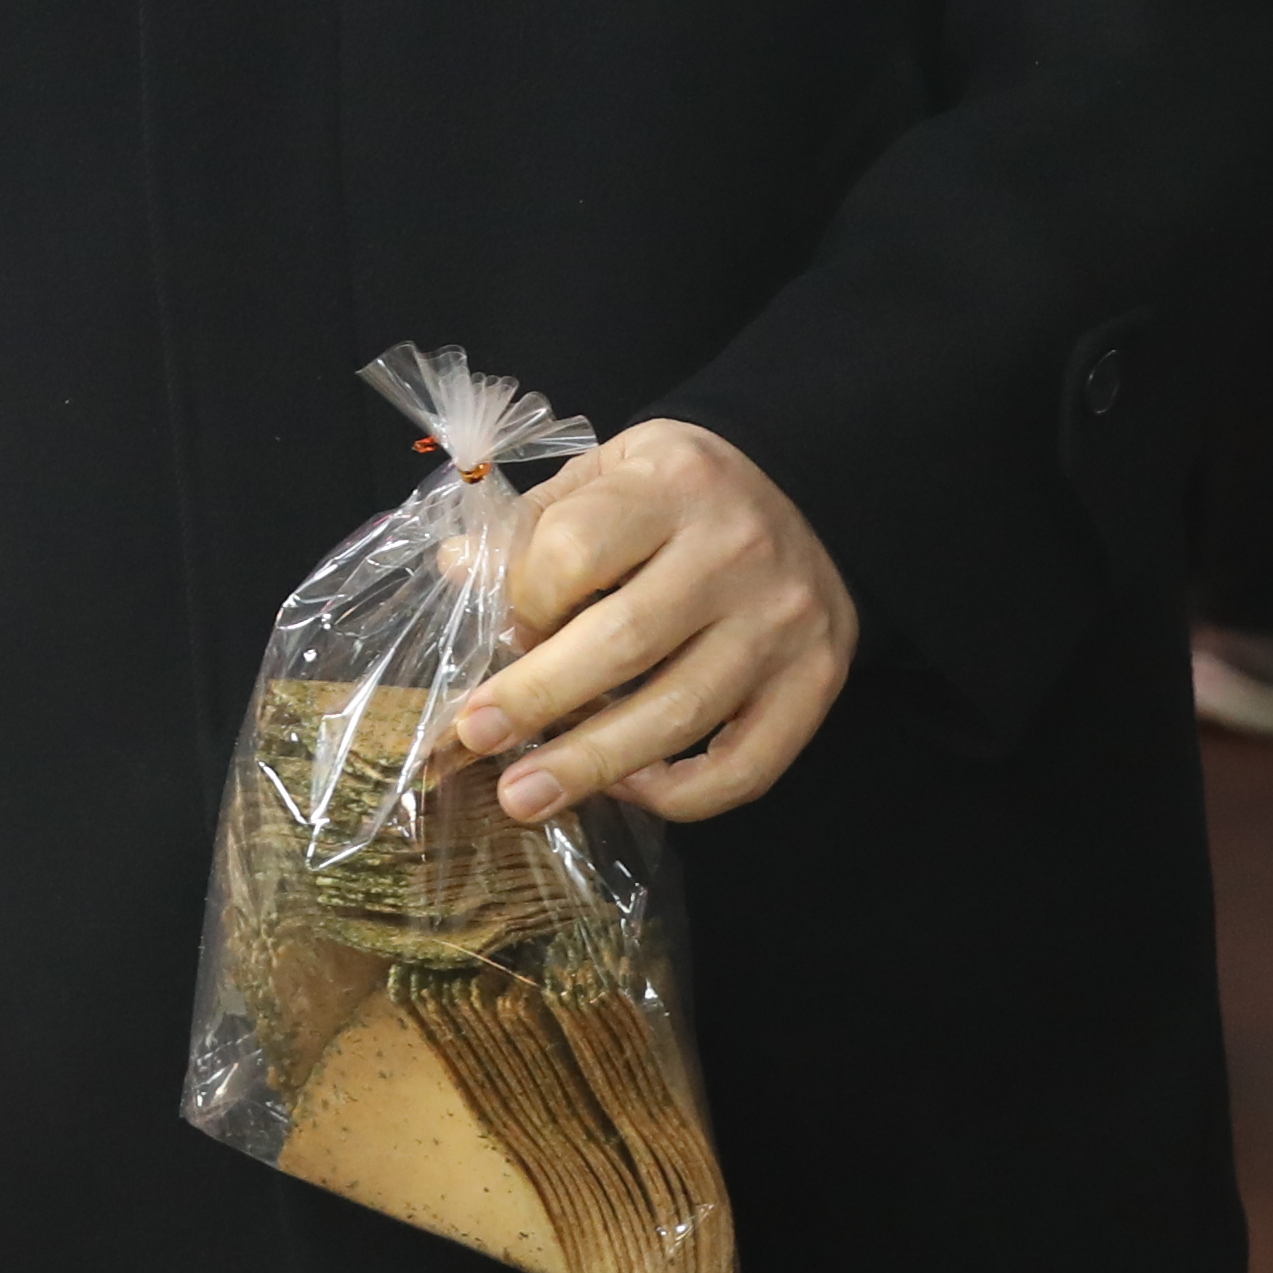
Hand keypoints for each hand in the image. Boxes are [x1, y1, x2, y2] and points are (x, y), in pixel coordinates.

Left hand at [449, 419, 856, 825]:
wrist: (807, 493)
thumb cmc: (680, 492)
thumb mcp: (608, 474)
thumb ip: (535, 524)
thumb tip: (456, 573)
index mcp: (674, 483)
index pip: (577, 551)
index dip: (525, 602)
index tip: (501, 634)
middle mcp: (736, 551)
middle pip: (624, 642)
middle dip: (537, 699)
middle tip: (474, 739)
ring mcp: (783, 623)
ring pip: (679, 713)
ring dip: (592, 766)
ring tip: (525, 797)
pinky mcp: (816, 683)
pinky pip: (745, 768)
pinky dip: (679, 796)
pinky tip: (627, 788)